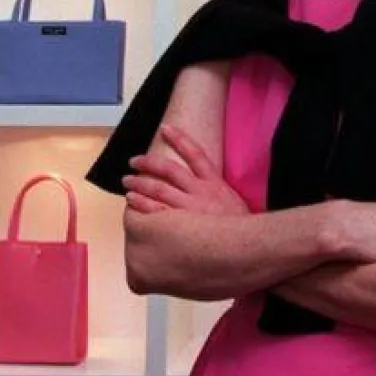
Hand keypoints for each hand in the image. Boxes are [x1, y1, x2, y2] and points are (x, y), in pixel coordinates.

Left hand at [122, 124, 249, 216]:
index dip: (180, 139)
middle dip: (149, 164)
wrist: (248, 246)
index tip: (165, 128)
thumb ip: (217, 192)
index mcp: (215, 183)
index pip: (195, 154)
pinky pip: (157, 212)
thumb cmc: (240, 228)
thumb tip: (201, 185)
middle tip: (133, 162)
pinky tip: (131, 200)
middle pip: (170, 170)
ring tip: (127, 182)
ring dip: (140, 184)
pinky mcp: (183, 227)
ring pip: (159, 190)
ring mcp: (190, 209)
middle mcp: (200, 192)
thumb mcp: (233, 202)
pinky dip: (142, 205)